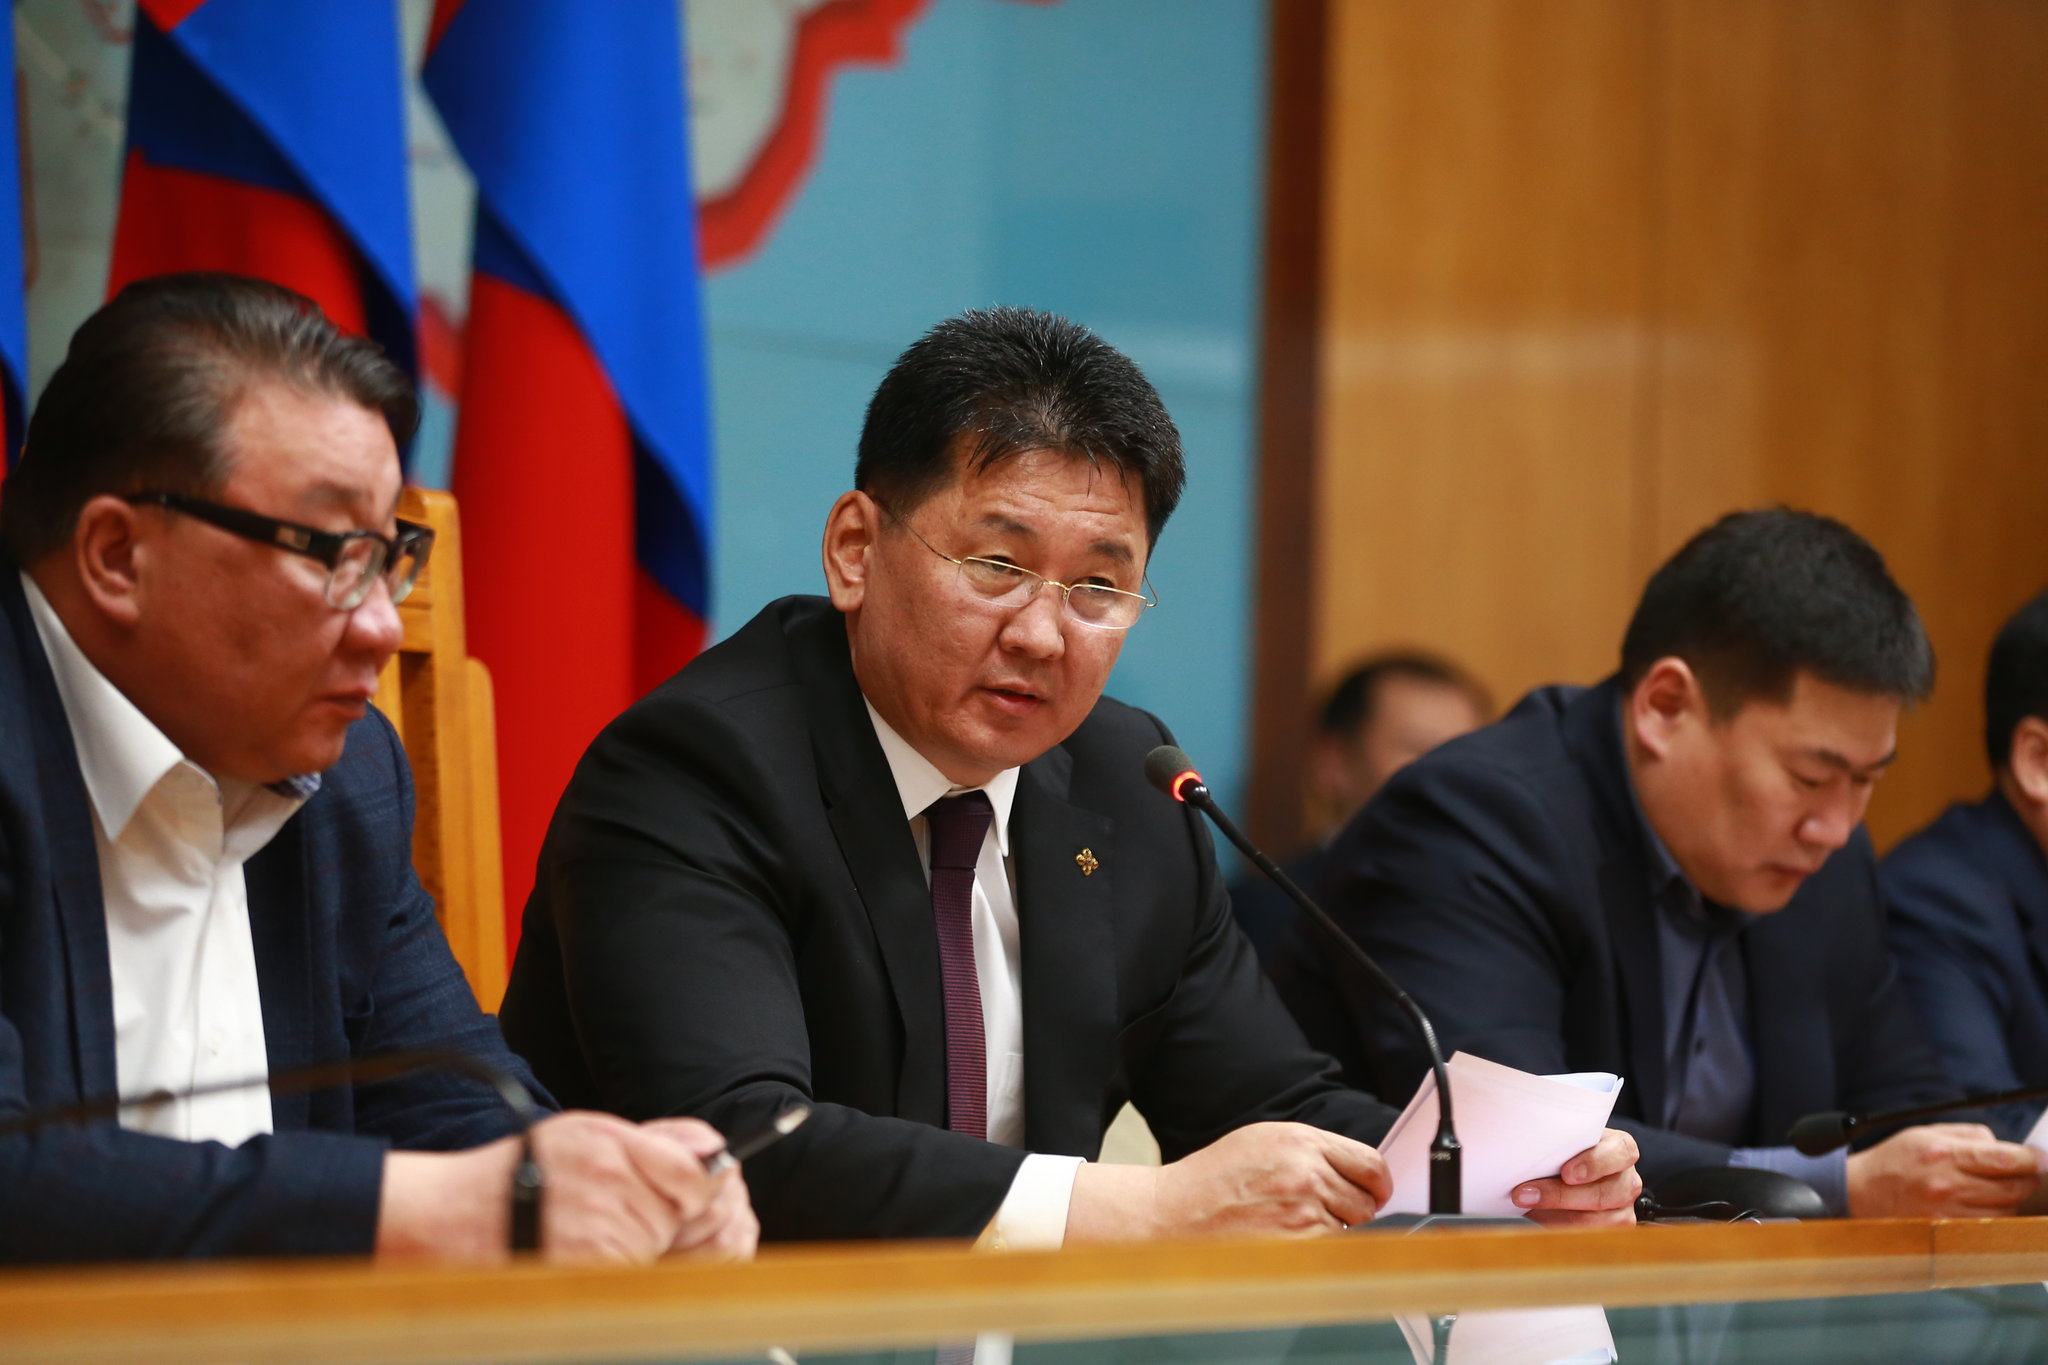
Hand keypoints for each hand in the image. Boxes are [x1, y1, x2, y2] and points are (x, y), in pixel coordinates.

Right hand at [376, 1110, 738, 1263]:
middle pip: (678, 1216)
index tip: (684, 1194)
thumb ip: (652, 1141)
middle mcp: (609, 1184)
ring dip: (637, 1249)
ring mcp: (599, 1232)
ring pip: (656, 1249)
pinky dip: (616, 1273)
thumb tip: (709, 1154)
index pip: (694, 1172)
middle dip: (660, 1220)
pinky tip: (583, 1256)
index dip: (695, 1188)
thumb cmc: (523, 1171)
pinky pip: (630, 1276)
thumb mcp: (585, 1132)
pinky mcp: (587, 1272)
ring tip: (588, 1233)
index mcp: (612, 1144)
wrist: (459, 1216)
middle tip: (612, 1214)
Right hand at [1148, 1121, 1390, 1238]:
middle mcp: (1307, 1172)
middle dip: (1351, 1211)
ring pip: (1348, 1230)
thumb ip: (1311, 1151)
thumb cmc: (1215, 1180)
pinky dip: (1315, 1253)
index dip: (1377, 1183)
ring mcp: (1303, 1211)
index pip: (1370, 1163)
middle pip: (1365, 1201)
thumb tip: (1356, 1174)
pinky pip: (1328, 1253)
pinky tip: (1283, 1244)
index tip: (1374, 1194)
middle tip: (1319, 1215)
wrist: (1174, 1213)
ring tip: (1289, 1228)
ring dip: (1330, 1234)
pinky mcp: (1296, 1246)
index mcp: (1301, 1141)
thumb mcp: (1264, 1142)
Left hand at [1509, 1128, 1640, 1225]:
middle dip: (1562, 1196)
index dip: (1596, 1163)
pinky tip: (1538, 1219)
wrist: (1564, 1171)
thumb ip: (1553, 1139)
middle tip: (1525, 1194)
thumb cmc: (1565, 1150)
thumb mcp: (1564, 1138)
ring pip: (1599, 1220)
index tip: (1565, 1173)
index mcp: (1621, 1149)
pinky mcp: (1611, 1229)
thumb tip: (1519, 1142)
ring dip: (1556, 1216)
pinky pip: (1590, 1236)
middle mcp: (1627, 1179)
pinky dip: (1560, 1228)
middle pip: (1606, 1193)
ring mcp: (1623, 1208)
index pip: (1622, 1152)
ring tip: (1526, 1207)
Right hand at [1846, 1123, 2039, 1217]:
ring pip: (2005, 1210)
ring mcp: (1948, 1211)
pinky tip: (1986, 1206)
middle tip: (2026, 1174)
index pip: (2005, 1159)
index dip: (2031, 1160)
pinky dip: (1994, 1216)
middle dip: (2026, 1180)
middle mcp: (1948, 1184)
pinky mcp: (1946, 1231)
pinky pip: (1988, 1226)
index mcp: (1944, 1154)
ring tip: (1999, 1190)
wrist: (1858, 1191)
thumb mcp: (1926, 1133)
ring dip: (2011, 1200)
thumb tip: (2001, 1145)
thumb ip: (1968, 1135)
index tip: (2038, 1159)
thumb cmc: (1893, 1160)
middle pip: (2013, 1188)